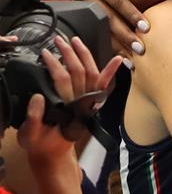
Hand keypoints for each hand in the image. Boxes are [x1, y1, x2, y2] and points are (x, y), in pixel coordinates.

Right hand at [17, 36, 121, 164]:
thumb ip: (34, 118)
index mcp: (65, 109)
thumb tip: (38, 97)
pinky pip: (104, 85)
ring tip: (75, 40)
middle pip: (78, 72)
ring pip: (91, 73)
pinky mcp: (93, 102)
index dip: (54, 64)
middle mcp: (80, 103)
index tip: (45, 53)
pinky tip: (119, 58)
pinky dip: (111, 71)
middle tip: (58, 40)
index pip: (62, 80)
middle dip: (69, 54)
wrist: (54, 153)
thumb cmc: (40, 143)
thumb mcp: (30, 135)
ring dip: (84, 55)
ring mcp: (89, 102)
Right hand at [75, 0, 153, 56]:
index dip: (131, 14)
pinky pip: (96, 34)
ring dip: (117, 46)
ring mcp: (79, 6)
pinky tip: (123, 59)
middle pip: (106, 18)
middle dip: (124, 35)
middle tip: (140, 48)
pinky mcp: (81, 17)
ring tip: (133, 58)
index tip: (146, 27)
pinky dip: (110, 48)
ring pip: (100, 29)